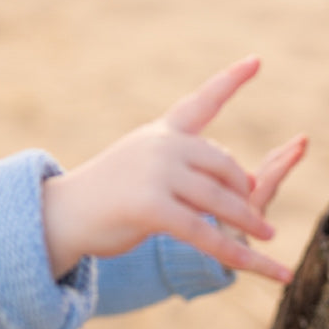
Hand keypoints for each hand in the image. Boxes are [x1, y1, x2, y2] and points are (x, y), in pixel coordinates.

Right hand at [42, 56, 304, 282]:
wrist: (61, 214)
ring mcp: (155, 173)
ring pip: (219, 200)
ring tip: (267, 236)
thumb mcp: (143, 166)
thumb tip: (244, 180)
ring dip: (248, 222)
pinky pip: (205, 233)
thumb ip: (185, 165)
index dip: (230, 81)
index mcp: (158, 134)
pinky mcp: (151, 207)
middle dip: (242, 192)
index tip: (256, 60)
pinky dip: (238, 254)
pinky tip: (268, 268)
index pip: (199, 103)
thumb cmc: (105, 194)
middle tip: (256, 217)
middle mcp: (159, 146)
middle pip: (223, 165)